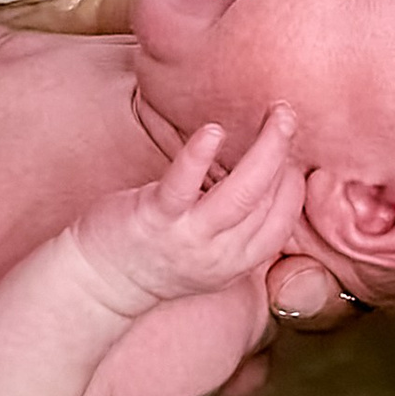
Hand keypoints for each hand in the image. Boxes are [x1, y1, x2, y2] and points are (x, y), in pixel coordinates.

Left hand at [71, 108, 304, 318]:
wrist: (101, 281)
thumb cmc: (157, 253)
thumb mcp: (209, 253)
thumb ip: (238, 226)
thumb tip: (269, 179)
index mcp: (235, 262)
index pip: (281, 224)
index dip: (293, 186)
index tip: (292, 152)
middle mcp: (218, 255)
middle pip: (266, 202)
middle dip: (283, 155)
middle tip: (289, 116)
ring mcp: (187, 237)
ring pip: (241, 194)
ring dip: (265, 151)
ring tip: (276, 114)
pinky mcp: (154, 218)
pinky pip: (183, 186)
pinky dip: (199, 157)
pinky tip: (212, 131)